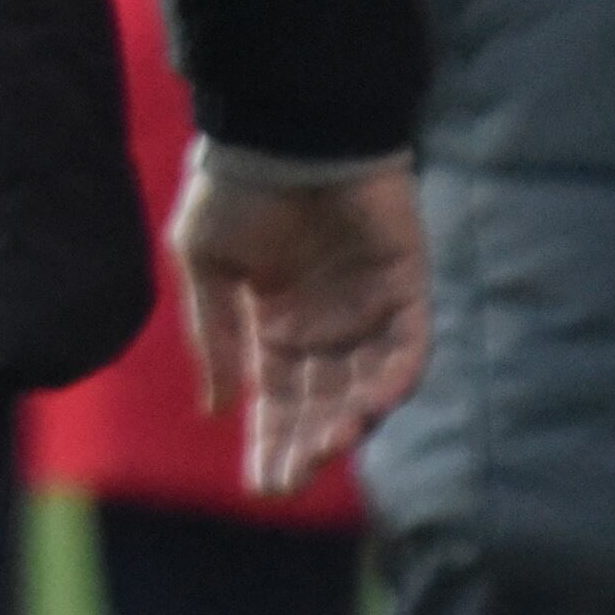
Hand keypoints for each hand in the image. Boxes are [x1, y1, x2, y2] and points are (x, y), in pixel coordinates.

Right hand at [168, 150, 429, 497]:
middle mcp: (326, 327)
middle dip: (306, 445)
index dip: (270, 442)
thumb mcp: (204, 261)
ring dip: (349, 419)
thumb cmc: (235, 185)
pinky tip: (372, 403)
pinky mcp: (408, 285)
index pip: (277, 399)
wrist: (284, 127)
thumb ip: (213, 335)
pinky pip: (410, 346)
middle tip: (291, 481)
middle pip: (322, 403)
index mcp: (276, 324)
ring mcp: (369, 309)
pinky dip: (395, 377)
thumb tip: (217, 408)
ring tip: (327, 446)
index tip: (261, 488)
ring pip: (366, 385)